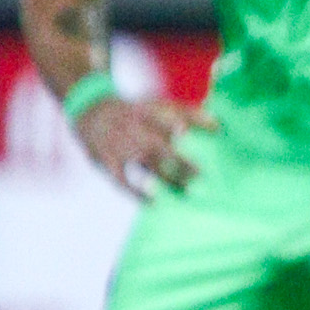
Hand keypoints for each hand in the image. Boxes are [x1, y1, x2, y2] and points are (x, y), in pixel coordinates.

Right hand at [72, 92, 208, 196]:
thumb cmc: (137, 111)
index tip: (197, 131)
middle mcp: (132, 126)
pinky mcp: (106, 161)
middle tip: (202, 176)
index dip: (179, 120)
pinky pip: (122, 180)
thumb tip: (220, 126)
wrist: (90, 111)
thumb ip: (188, 113)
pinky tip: (154, 204)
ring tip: (188, 193)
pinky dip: (137, 194)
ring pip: (145, 165)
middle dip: (179, 161)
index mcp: (146, 110)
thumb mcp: (157, 104)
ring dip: (166, 180)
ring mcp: (118, 144)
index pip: (165, 113)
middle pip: (157, 145)